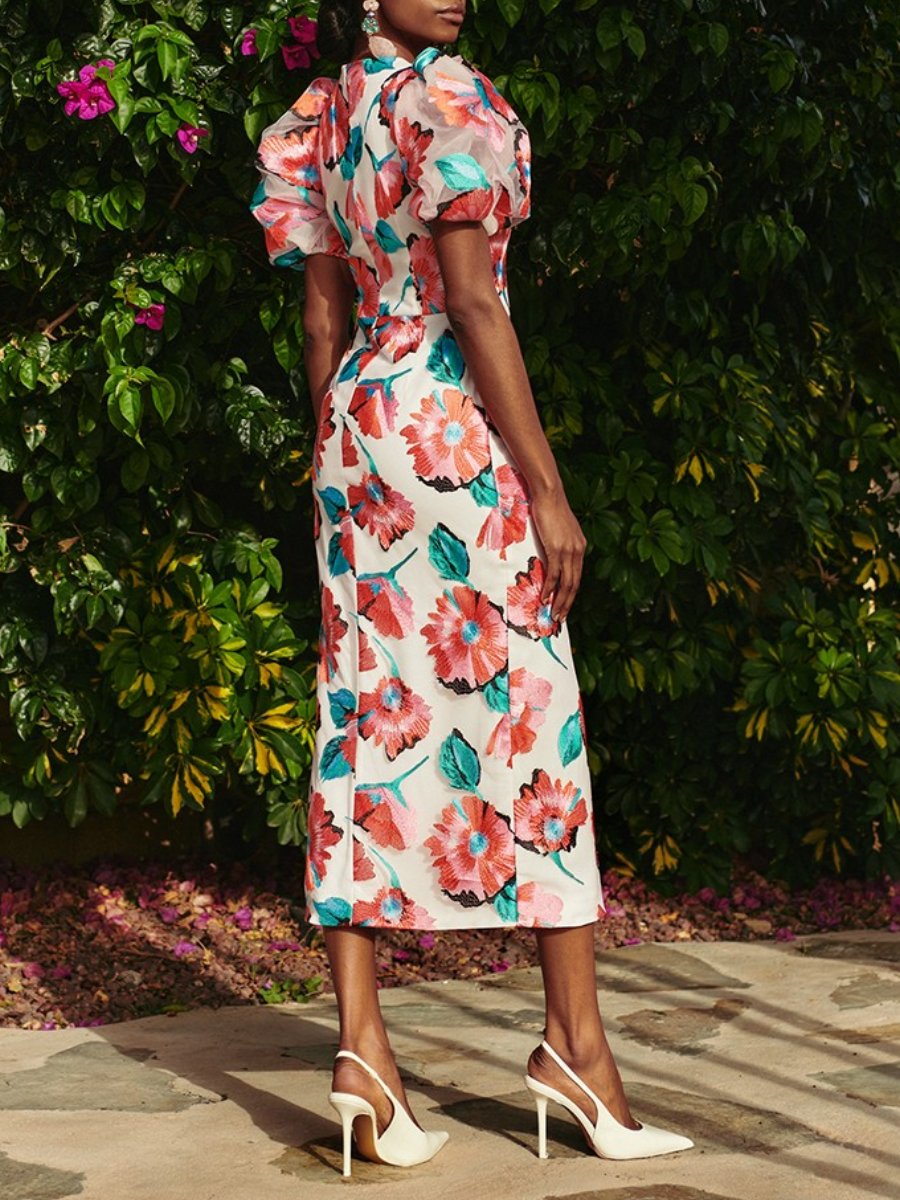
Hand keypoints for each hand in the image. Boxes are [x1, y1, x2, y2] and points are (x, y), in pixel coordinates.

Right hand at [529, 482, 586, 623]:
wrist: (549, 494)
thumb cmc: (551, 508)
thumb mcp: (559, 529)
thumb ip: (559, 542)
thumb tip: (551, 554)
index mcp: (580, 546)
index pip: (577, 576)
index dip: (571, 593)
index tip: (565, 605)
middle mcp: (578, 550)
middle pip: (575, 584)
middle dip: (567, 603)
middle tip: (561, 617)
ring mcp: (568, 550)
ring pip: (567, 583)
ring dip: (560, 601)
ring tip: (554, 614)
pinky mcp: (557, 549)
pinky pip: (554, 574)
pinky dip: (550, 588)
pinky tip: (544, 597)